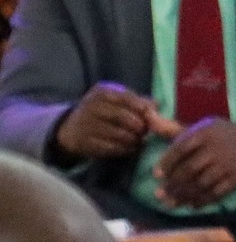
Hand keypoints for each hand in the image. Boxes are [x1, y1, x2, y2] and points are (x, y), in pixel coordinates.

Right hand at [55, 82, 177, 158]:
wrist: (71, 127)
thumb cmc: (103, 111)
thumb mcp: (117, 100)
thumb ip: (138, 101)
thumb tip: (157, 105)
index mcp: (101, 92)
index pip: (126, 98)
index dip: (142, 108)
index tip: (151, 116)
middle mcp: (91, 106)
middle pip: (123, 117)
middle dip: (140, 126)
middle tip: (145, 131)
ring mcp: (86, 125)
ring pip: (118, 134)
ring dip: (134, 139)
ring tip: (139, 140)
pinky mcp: (84, 143)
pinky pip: (110, 148)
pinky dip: (124, 149)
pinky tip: (130, 148)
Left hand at [153, 118, 235, 207]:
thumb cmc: (226, 134)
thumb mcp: (204, 127)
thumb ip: (176, 129)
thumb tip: (149, 119)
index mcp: (206, 134)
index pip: (181, 149)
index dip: (167, 162)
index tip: (156, 175)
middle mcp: (215, 150)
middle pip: (189, 170)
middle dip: (172, 184)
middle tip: (159, 195)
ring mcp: (226, 166)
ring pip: (201, 184)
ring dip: (183, 195)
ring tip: (171, 203)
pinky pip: (216, 193)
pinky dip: (202, 201)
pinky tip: (192, 205)